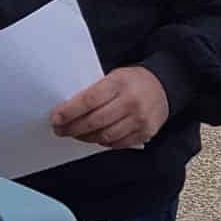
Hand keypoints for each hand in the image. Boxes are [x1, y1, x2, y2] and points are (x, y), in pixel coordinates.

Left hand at [50, 67, 169, 150]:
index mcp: (119, 83)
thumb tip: (68, 109)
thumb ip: (95, 91)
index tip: (56, 118)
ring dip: (85, 137)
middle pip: (95, 121)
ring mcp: (140, 120)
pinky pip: (117, 143)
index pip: (89, 100)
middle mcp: (131, 102)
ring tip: (75, 134)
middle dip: (73, 127)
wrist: (164, 86)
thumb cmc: (131, 81)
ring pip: (105, 135)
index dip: (70, 111)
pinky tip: (93, 137)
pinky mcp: (145, 133)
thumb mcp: (114, 76)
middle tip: (60, 129)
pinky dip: (102, 142)